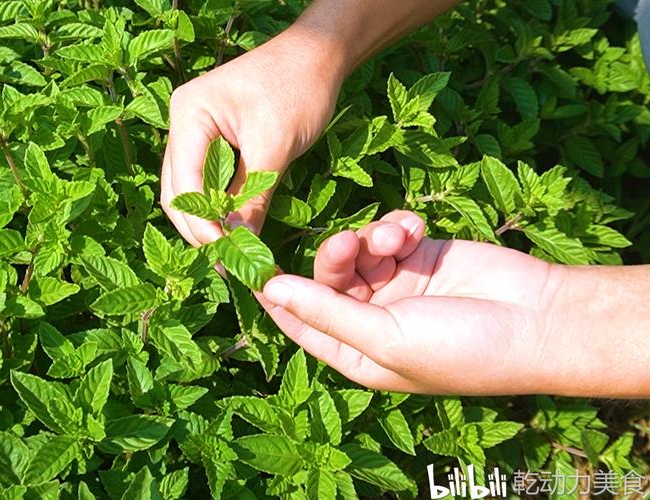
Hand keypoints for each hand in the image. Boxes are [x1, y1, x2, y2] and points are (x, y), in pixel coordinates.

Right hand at [160, 29, 344, 245]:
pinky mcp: (211, 140)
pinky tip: (232, 229)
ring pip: (189, 189)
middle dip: (199, 229)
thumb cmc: (299, 89)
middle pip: (177, 190)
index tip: (225, 255)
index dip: (201, 223)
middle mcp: (182, 121)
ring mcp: (193, 131)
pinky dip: (218, 206)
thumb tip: (239, 244)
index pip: (184, 182)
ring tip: (229, 255)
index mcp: (189, 113)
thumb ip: (252, 196)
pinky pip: (206, 181)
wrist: (319, 55)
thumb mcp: (276, 146)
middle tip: (225, 266)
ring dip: (207, 222)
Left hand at [257, 210, 568, 395]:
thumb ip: (324, 311)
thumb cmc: (460, 346)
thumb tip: (266, 292)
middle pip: (326, 278)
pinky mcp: (421, 255)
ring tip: (396, 238)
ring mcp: (397, 286)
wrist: (538, 319)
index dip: (274, 295)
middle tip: (348, 243)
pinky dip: (397, 225)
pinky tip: (416, 229)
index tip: (248, 264)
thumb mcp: (383, 337)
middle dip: (334, 256)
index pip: (298, 322)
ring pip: (357, 249)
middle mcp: (371, 320)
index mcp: (356, 352)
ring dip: (371, 237)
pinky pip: (390, 231)